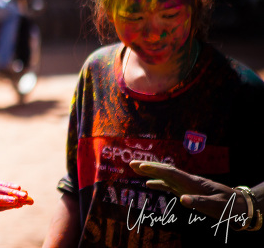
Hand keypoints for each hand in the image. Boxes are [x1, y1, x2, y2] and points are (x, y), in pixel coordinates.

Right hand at [129, 160, 246, 219]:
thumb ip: (199, 202)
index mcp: (193, 183)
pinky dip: (158, 183)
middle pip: (164, 171)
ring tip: (135, 169)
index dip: (155, 169)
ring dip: (150, 172)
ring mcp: (187, 185)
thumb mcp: (217, 206)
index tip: (140, 166)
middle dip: (148, 167)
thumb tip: (181, 200)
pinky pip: (169, 185)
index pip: (171, 173)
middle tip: (131, 163)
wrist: (239, 205)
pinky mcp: (187, 191)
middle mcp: (188, 181)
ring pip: (165, 177)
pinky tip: (149, 184)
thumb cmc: (229, 206)